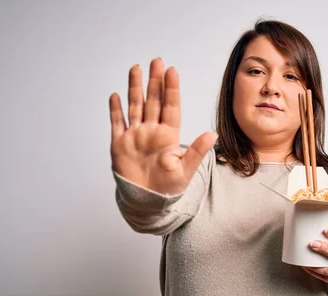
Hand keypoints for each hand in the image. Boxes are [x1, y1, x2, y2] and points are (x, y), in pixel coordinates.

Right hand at [109, 58, 217, 194]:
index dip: (171, 89)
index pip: (170, 106)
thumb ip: (196, 150)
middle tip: (157, 61)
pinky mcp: (120, 145)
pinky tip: (116, 96)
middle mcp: (152, 132)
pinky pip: (117, 123)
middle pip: (153, 101)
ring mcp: (135, 136)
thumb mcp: (186, 168)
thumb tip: (212, 134)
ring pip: (135, 106)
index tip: (172, 71)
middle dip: (154, 81)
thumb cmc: (169, 188)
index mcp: (168, 135)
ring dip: (135, 88)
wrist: (149, 203)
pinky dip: (116, 110)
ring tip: (136, 68)